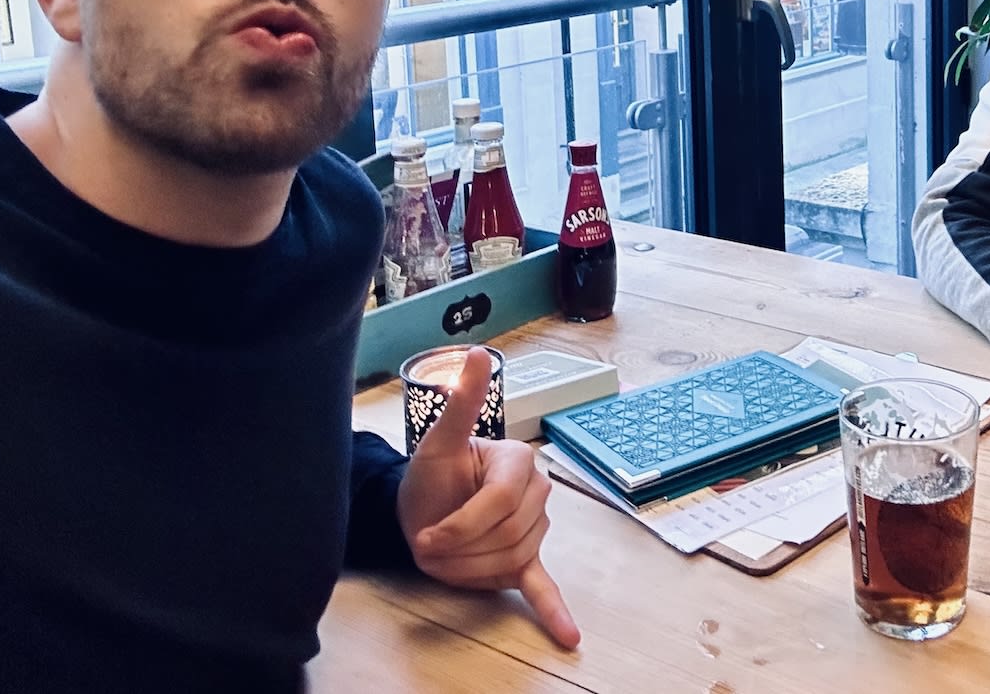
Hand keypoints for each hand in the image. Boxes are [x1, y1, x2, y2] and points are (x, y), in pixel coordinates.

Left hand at [397, 347, 580, 648]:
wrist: (420, 506)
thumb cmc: (429, 476)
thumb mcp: (438, 441)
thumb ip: (461, 403)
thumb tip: (478, 354)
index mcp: (518, 461)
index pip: (501, 505)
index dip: (462, 525)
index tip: (427, 536)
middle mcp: (537, 491)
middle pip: (506, 535)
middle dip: (461, 548)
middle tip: (430, 545)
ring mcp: (536, 526)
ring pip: (511, 560)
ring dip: (471, 569)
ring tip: (446, 558)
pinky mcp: (526, 557)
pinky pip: (544, 585)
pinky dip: (555, 611)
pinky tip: (569, 635)